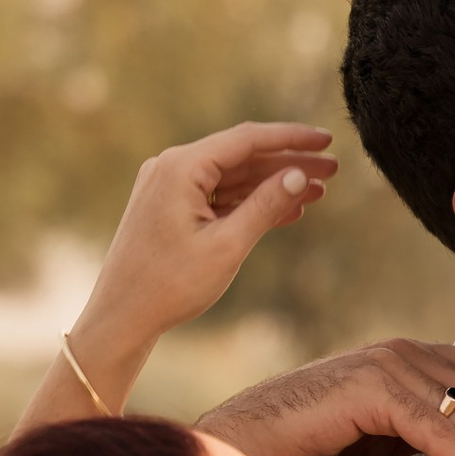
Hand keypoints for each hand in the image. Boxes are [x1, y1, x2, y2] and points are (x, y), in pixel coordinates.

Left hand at [68, 122, 335, 397]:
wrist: (122, 317)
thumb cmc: (169, 285)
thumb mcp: (227, 246)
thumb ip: (265, 206)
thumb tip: (298, 174)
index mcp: (181, 168)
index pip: (247, 140)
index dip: (292, 138)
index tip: (327, 139)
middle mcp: (172, 168)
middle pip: (242, 157)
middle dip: (288, 164)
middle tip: (332, 170)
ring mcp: (169, 187)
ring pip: (233, 179)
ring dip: (274, 185)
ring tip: (317, 192)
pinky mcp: (170, 208)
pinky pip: (218, 197)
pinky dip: (250, 203)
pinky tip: (286, 211)